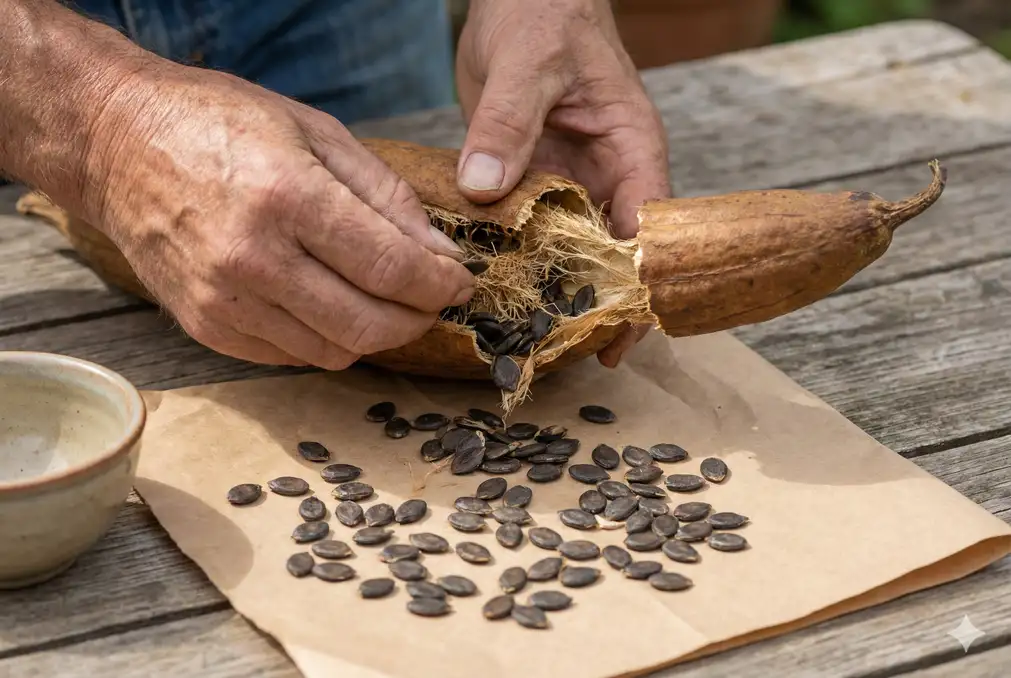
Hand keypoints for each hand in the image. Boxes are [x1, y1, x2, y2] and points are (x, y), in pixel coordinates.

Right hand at [83, 64, 474, 368]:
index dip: (439, 284)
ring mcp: (224, 301)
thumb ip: (387, 197)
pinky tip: (331, 305)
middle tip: (432, 298)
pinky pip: (292, 357)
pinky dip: (327, 340)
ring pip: (335, 351)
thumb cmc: (221, 125)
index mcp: (287, 196)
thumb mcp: (317, 132)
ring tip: (384, 300)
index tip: (459, 282)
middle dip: (418, 318)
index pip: (390, 267)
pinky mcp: (206, 327)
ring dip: (376, 333)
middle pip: (368, 324)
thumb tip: (439, 255)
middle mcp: (253, 258)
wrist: (117, 144)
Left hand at [454, 0, 669, 366]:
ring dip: (554, 287)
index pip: (648, 229)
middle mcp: (607, 173)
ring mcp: (569, 179)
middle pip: (612, 253)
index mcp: (631, 149)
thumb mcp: (528, 63)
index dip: (637, 284)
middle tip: (565, 352)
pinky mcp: (533, 178)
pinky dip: (518, 257)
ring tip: (531, 337)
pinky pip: (530, 227)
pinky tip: (495, 289)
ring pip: (571, 247)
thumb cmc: (543, 13)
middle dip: (597, 301)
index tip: (617, 333)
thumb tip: (483, 189)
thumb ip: (507, 123)